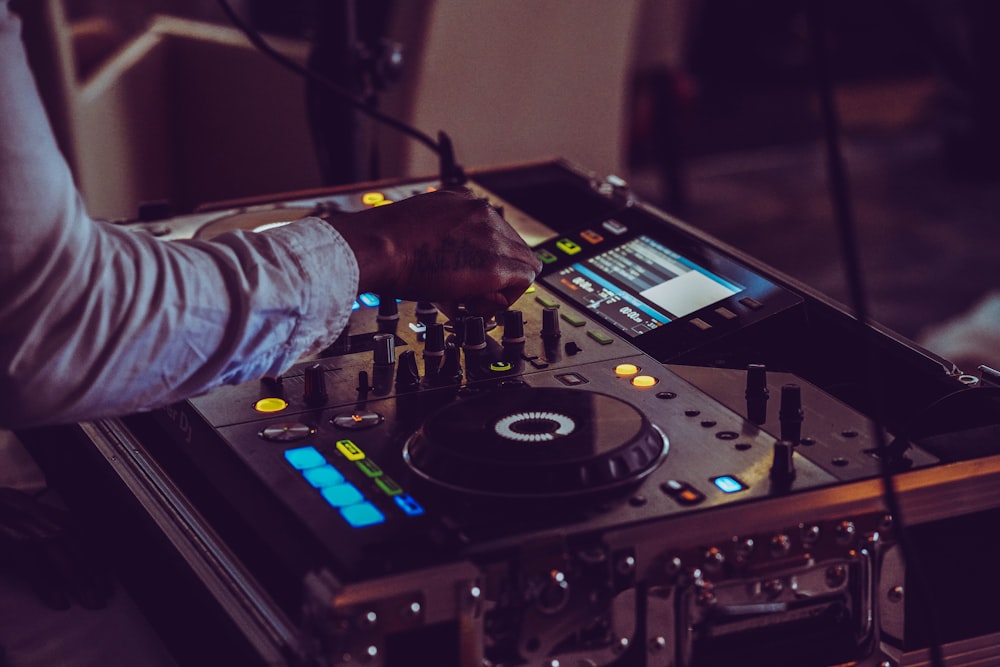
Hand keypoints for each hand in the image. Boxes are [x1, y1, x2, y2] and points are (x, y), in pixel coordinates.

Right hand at [333, 187, 541, 316]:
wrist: (378, 248)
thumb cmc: (385, 242)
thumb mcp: (421, 226)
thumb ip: (444, 239)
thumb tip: (455, 265)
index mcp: (463, 201)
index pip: (496, 231)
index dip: (487, 259)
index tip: (470, 274)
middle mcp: (483, 213)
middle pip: (514, 247)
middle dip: (498, 274)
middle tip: (471, 292)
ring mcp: (492, 236)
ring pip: (523, 264)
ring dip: (501, 286)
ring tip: (469, 299)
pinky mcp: (496, 264)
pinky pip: (522, 282)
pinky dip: (504, 298)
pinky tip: (475, 304)